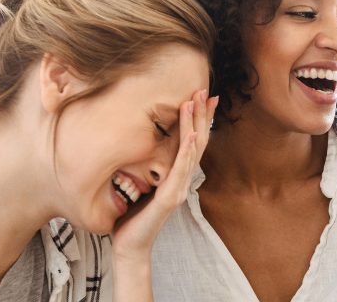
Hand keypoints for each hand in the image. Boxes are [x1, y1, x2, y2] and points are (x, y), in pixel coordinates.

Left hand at [110, 90, 216, 300]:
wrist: (129, 246)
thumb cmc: (132, 218)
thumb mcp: (140, 184)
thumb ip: (147, 166)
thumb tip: (140, 143)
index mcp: (176, 175)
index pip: (192, 141)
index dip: (199, 119)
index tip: (205, 97)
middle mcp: (182, 180)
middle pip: (197, 141)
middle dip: (202, 115)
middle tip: (206, 90)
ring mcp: (178, 188)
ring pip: (192, 151)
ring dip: (195, 124)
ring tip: (197, 102)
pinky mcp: (169, 197)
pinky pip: (181, 170)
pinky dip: (187, 151)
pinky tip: (191, 135)